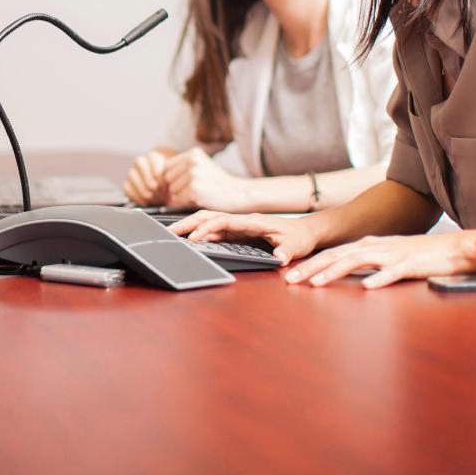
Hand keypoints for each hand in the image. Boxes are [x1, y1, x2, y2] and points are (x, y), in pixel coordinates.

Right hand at [123, 150, 169, 204]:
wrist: (163, 189)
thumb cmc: (169, 182)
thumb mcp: (172, 178)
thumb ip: (170, 178)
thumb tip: (169, 186)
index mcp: (153, 157)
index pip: (152, 158)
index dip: (157, 171)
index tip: (164, 182)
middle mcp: (140, 162)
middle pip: (140, 165)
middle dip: (148, 179)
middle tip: (156, 190)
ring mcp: (132, 173)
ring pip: (132, 176)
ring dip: (142, 189)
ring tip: (152, 198)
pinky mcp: (127, 184)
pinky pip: (127, 188)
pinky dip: (135, 196)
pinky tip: (145, 202)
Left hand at [163, 147, 249, 210]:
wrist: (238, 194)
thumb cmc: (218, 184)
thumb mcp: (201, 167)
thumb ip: (182, 168)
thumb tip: (157, 179)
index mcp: (193, 153)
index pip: (167, 167)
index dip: (175, 178)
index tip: (188, 182)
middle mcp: (192, 161)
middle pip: (167, 179)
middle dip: (177, 187)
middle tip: (196, 188)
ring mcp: (193, 175)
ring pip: (172, 190)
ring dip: (182, 196)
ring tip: (200, 192)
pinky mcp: (194, 190)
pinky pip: (178, 200)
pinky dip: (186, 203)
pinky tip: (201, 198)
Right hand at [170, 210, 324, 264]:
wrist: (307, 231)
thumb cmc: (299, 237)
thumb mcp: (295, 246)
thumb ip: (285, 251)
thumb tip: (278, 258)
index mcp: (252, 221)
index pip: (224, 221)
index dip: (208, 228)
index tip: (194, 238)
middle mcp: (242, 221)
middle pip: (210, 217)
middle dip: (188, 223)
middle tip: (169, 232)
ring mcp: (239, 226)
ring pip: (209, 221)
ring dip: (190, 226)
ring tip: (172, 235)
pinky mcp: (238, 232)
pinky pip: (214, 230)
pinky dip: (199, 233)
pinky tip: (189, 240)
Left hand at [283, 231, 475, 288]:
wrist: (455, 248)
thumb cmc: (421, 255)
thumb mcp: (387, 256)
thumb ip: (367, 261)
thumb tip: (345, 272)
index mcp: (368, 245)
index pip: (332, 254)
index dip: (309, 264)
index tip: (289, 275)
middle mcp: (376, 247)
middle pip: (336, 256)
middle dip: (311, 268)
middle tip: (290, 280)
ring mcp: (392, 255)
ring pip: (357, 261)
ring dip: (334, 272)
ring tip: (315, 283)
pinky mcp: (411, 264)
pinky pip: (392, 273)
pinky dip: (378, 279)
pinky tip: (366, 287)